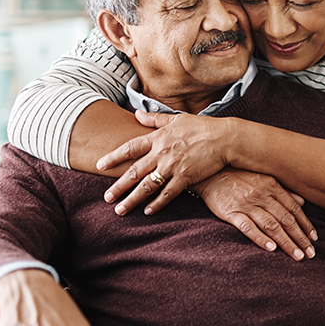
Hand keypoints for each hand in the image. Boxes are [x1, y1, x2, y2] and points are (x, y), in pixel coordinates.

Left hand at [97, 111, 232, 215]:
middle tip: (106, 197)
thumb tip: (136, 114)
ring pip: (147, 186)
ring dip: (132, 199)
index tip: (100, 165)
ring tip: (120, 210)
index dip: (114, 157)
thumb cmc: (201, 127)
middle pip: (135, 172)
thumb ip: (154, 119)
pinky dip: (157, 204)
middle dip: (119, 186)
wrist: (224, 138)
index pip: (130, 148)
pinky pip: (168, 194)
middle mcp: (162, 153)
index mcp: (158, 138)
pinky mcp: (186, 178)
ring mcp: (173, 167)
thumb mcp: (176, 119)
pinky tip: (147, 212)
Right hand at [192, 168, 316, 259]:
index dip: (305, 224)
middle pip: (285, 220)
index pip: (294, 209)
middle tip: (310, 254)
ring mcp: (247, 204)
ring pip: (271, 225)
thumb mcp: (262, 178)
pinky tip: (271, 249)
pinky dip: (260, 238)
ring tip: (297, 255)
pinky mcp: (231, 212)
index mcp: (271, 186)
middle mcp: (262, 195)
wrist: (209, 173)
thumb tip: (302, 202)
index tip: (314, 239)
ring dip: (286, 242)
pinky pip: (248, 227)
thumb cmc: (238, 176)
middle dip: (300, 238)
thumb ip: (282, 190)